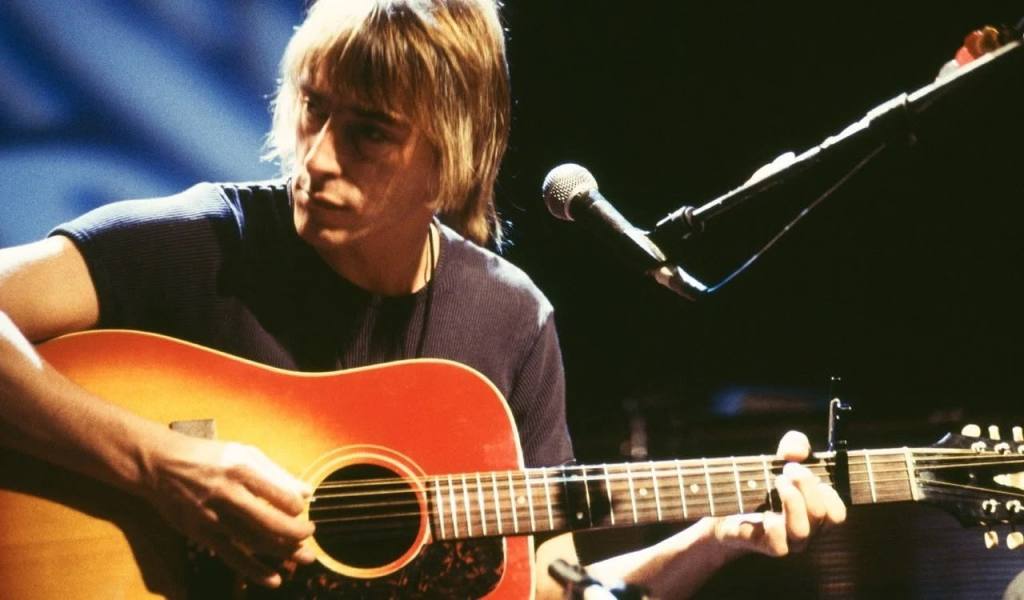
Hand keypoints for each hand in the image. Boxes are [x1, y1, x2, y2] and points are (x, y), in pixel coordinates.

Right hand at [141, 433, 316, 587]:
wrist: (159, 465)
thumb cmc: (208, 457)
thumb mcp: (243, 453)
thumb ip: (276, 473)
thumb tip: (306, 492)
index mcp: (241, 469)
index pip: (278, 494)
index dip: (296, 507)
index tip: (302, 510)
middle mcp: (227, 493)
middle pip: (269, 521)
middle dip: (296, 533)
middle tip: (310, 535)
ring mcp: (212, 516)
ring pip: (254, 541)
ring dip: (282, 552)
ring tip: (303, 557)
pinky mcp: (200, 533)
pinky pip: (232, 556)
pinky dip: (254, 570)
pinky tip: (274, 579)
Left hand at [710, 430, 845, 556]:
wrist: (728, 504)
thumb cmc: (763, 480)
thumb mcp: (781, 456)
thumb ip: (795, 445)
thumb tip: (797, 452)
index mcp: (816, 513)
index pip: (836, 514)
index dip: (826, 491)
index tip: (805, 470)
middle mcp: (807, 530)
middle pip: (820, 514)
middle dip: (806, 484)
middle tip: (788, 468)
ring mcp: (788, 541)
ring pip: (802, 531)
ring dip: (791, 500)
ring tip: (778, 481)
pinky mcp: (765, 546)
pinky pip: (780, 545)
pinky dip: (773, 524)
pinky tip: (764, 511)